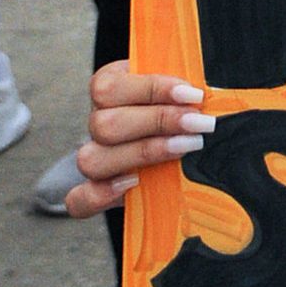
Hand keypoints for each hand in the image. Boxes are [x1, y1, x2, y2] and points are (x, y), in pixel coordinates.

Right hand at [64, 62, 212, 217]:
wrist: (176, 149)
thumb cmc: (184, 114)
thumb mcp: (182, 94)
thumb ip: (185, 90)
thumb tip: (205, 91)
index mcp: (111, 92)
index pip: (110, 87)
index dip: (151, 88)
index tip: (192, 95)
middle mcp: (99, 124)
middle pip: (104, 124)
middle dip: (157, 121)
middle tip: (199, 124)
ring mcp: (98, 159)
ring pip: (92, 159)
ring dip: (142, 153)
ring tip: (186, 148)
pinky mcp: (100, 192)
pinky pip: (81, 199)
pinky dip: (99, 196)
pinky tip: (133, 185)